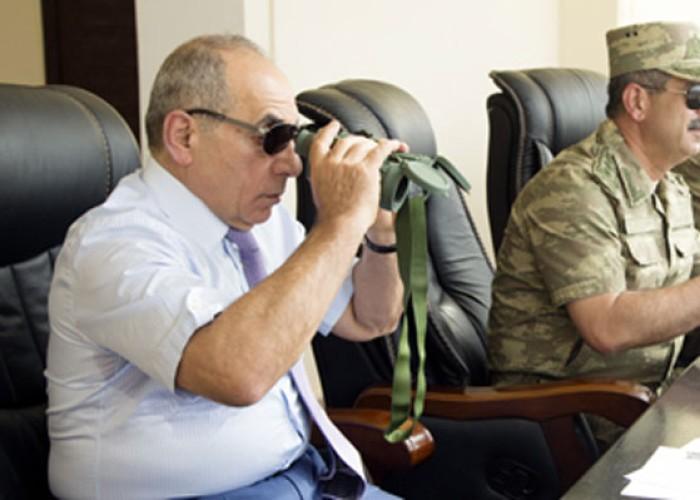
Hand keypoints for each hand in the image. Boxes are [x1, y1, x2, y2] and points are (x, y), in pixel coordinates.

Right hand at [309, 120, 404, 234]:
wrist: (341, 225)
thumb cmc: (333, 217)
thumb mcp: (320, 192)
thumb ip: (326, 180)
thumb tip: (334, 178)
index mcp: (319, 167)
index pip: (321, 141)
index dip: (329, 131)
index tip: (334, 126)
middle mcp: (333, 162)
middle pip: (347, 141)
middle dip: (358, 141)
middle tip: (366, 145)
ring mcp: (349, 164)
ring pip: (364, 144)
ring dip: (374, 144)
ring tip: (381, 148)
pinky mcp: (366, 169)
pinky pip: (381, 149)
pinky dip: (390, 145)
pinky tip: (396, 145)